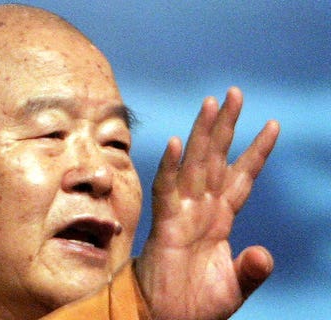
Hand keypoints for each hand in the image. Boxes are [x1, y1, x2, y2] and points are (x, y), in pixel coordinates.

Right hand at [135, 87, 279, 319]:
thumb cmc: (197, 303)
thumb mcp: (235, 286)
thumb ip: (251, 269)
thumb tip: (264, 254)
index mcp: (221, 219)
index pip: (242, 178)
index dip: (256, 152)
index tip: (273, 124)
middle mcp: (202, 210)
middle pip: (217, 159)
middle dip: (227, 126)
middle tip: (235, 93)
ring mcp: (183, 215)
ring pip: (194, 165)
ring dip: (203, 135)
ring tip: (211, 103)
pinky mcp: (165, 226)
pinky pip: (167, 191)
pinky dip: (171, 167)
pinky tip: (178, 144)